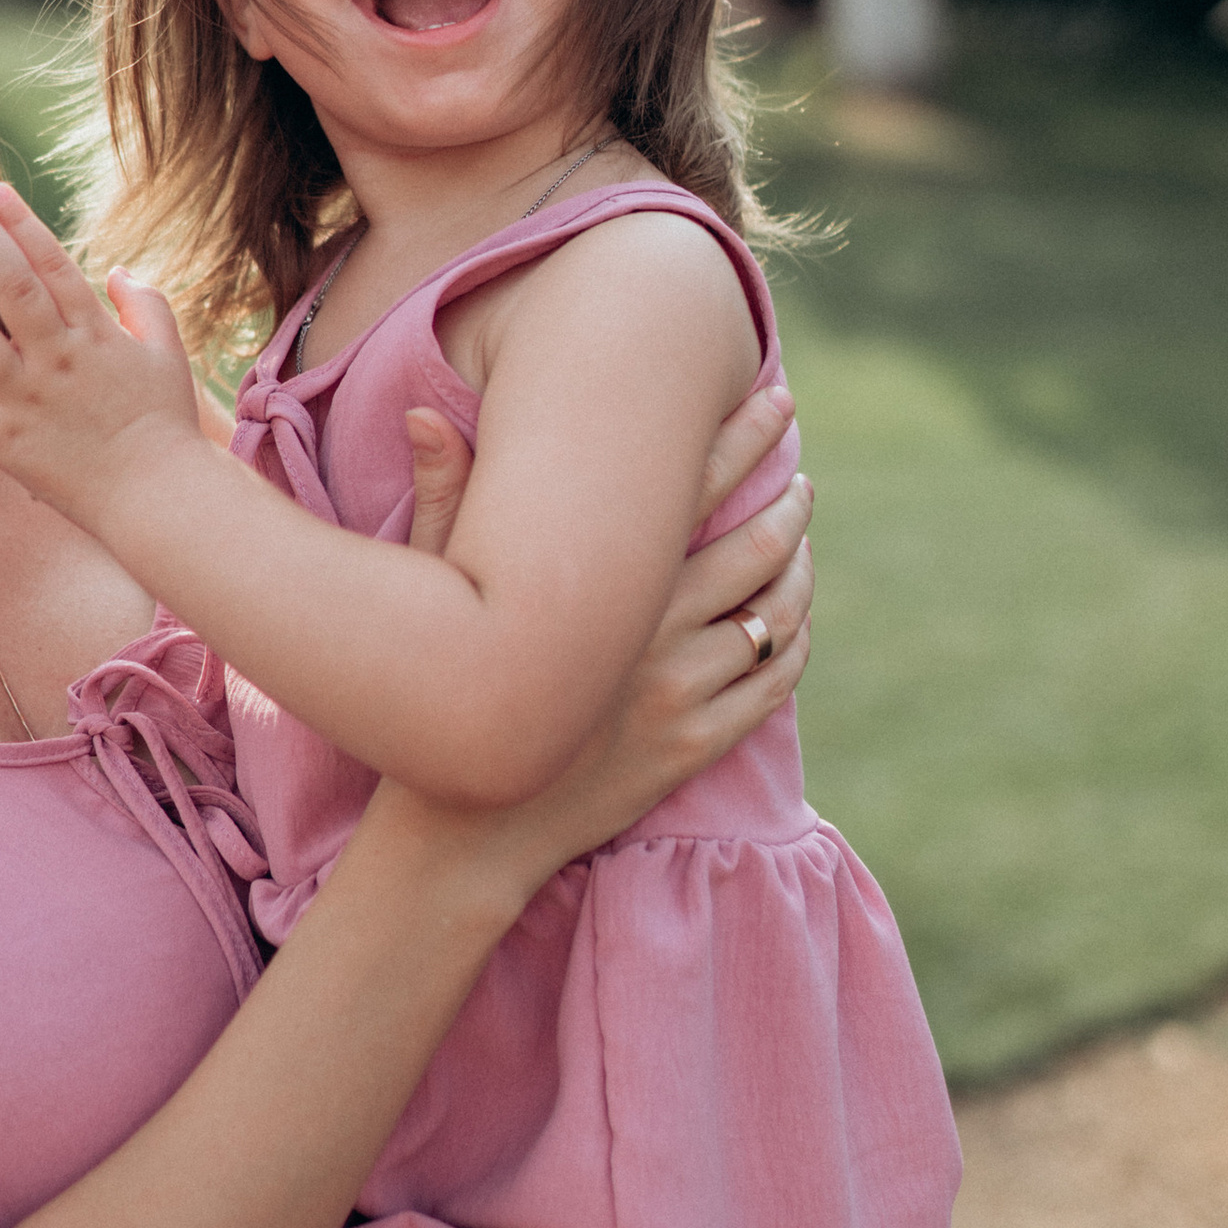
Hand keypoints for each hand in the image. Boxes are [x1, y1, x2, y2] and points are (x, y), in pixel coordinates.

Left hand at [0, 184, 207, 536]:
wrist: (158, 497)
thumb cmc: (167, 424)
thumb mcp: (168, 355)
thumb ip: (147, 306)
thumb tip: (117, 270)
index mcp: (95, 334)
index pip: (53, 265)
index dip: (22, 224)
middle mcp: (57, 360)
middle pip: (14, 287)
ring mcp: (29, 401)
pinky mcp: (7, 444)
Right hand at [379, 378, 813, 896]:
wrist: (463, 829)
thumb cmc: (439, 692)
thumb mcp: (436, 591)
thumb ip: (449, 497)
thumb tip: (427, 418)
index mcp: (604, 580)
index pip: (692, 485)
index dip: (744, 435)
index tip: (778, 398)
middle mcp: (653, 632)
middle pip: (756, 548)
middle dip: (788, 502)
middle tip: (801, 477)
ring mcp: (680, 693)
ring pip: (775, 614)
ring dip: (797, 569)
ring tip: (800, 541)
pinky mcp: (693, 746)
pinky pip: (772, 682)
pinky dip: (793, 641)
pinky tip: (792, 621)